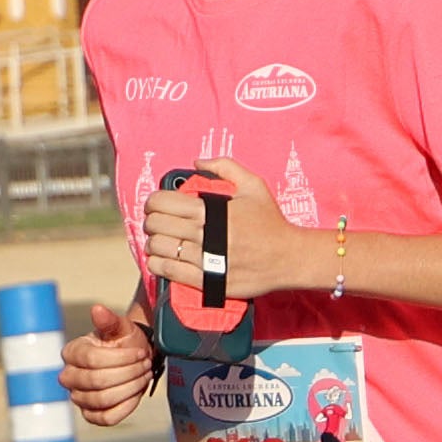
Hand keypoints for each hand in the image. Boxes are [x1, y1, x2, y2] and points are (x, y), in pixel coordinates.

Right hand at [61, 293, 158, 422]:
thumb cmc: (123, 341)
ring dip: (130, 388)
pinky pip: (106, 418)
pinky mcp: (91, 415)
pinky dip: (125, 407)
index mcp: (72, 352)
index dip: (121, 358)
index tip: (141, 353)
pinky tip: (136, 393)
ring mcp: (78, 397)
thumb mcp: (120, 327)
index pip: (91, 360)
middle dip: (128, 373)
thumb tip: (97, 309)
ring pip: (102, 400)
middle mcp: (69, 376)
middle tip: (145, 364)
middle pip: (96, 381)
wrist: (133, 359)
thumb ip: (110, 320)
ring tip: (143, 375)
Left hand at [137, 176, 330, 307]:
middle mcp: (204, 234)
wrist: (289, 258)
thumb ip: (225, 167)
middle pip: (156, 224)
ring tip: (162, 241)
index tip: (157, 205)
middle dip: (152, 221)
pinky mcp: (206, 280)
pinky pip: (167, 271)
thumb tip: (197, 162)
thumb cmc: (270, 222)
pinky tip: (163, 259)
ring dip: (154, 243)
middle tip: (158, 223)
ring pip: (158, 248)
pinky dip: (157, 264)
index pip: (162, 202)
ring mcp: (204, 259)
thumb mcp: (254, 186)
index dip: (153, 201)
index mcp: (211, 210)